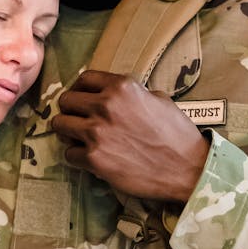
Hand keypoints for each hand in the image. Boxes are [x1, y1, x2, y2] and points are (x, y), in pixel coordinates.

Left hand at [51, 69, 208, 202]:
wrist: (187, 169)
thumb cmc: (178, 135)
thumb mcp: (159, 100)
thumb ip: (133, 94)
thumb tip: (117, 96)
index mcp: (122, 87)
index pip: (85, 78)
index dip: (79, 89)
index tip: (80, 98)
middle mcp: (105, 105)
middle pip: (66, 100)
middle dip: (70, 110)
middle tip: (77, 120)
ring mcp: (97, 132)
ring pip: (60, 125)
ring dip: (67, 132)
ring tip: (77, 138)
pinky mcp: (94, 159)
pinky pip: (69, 154)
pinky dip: (77, 157)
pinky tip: (89, 159)